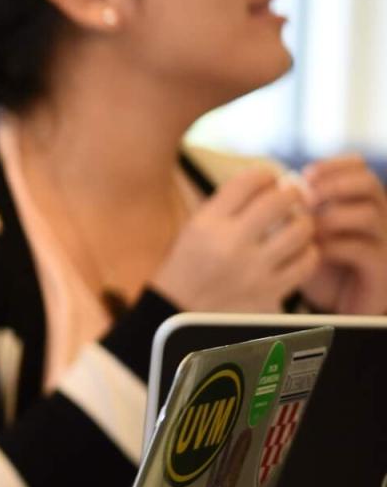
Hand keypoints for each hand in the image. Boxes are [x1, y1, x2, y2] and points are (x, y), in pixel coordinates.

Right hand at [152, 168, 318, 312]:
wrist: (178, 311)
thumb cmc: (189, 263)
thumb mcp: (195, 226)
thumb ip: (228, 205)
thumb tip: (272, 182)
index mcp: (207, 223)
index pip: (248, 182)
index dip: (265, 174)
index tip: (269, 179)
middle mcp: (230, 244)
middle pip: (278, 201)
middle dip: (292, 192)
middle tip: (293, 194)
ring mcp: (253, 270)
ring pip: (300, 231)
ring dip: (303, 221)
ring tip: (297, 222)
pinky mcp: (269, 292)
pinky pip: (306, 262)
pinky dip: (308, 251)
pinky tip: (298, 250)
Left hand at [298, 155, 386, 314]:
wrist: (339, 300)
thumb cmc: (321, 259)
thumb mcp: (308, 229)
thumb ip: (298, 209)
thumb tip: (283, 186)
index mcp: (362, 199)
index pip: (359, 166)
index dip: (333, 165)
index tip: (305, 174)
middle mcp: (379, 214)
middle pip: (368, 183)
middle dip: (333, 185)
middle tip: (305, 198)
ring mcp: (384, 240)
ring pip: (368, 214)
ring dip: (331, 217)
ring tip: (307, 228)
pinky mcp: (382, 266)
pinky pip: (363, 248)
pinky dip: (334, 246)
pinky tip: (315, 251)